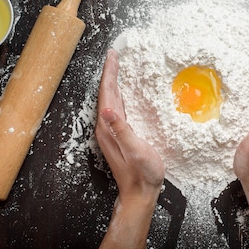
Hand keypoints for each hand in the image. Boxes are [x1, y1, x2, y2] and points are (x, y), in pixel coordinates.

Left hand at [94, 48, 164, 199]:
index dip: (110, 73)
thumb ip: (122, 130)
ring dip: (113, 82)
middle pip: (107, 94)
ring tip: (117, 67)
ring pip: (111, 100)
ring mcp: (112, 132)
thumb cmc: (141, 174)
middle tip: (115, 54)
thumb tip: (107, 110)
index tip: (113, 55)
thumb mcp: (135, 150)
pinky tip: (124, 93)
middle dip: (110, 73)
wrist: (140, 194)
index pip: (107, 94)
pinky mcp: (119, 135)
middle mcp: (107, 127)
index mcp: (108, 128)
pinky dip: (119, 94)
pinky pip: (117, 108)